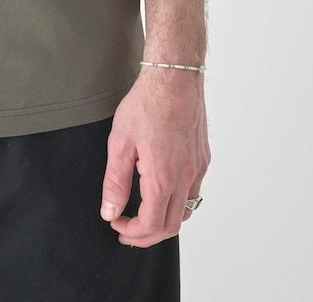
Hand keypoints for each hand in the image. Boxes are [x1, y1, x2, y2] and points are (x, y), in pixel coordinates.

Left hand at [99, 71, 209, 247]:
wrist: (174, 77)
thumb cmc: (146, 104)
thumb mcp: (120, 143)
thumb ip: (115, 182)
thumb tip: (110, 212)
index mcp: (163, 177)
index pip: (151, 225)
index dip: (132, 232)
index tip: (116, 223)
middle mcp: (185, 178)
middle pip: (171, 226)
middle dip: (147, 235)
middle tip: (127, 229)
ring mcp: (197, 169)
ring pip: (187, 211)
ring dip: (165, 221)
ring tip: (143, 215)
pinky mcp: (202, 158)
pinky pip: (194, 192)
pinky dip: (178, 203)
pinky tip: (162, 191)